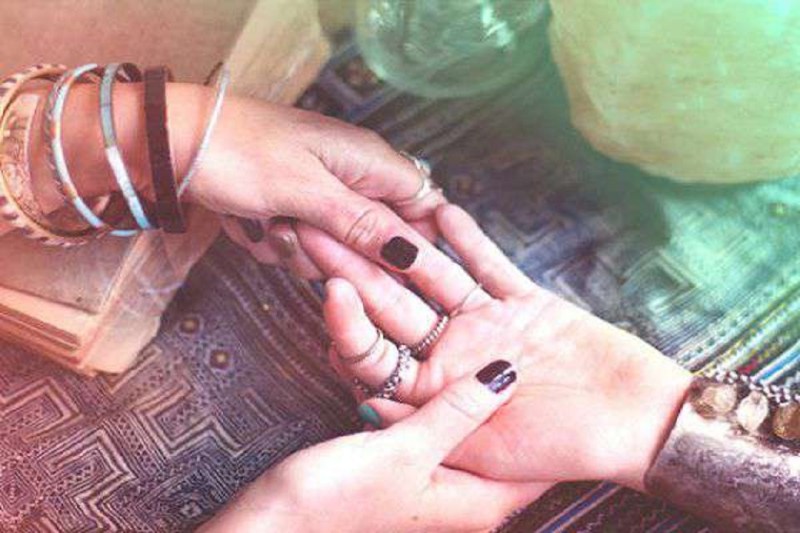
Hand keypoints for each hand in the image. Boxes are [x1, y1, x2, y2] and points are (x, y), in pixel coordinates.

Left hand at [180, 87, 443, 277]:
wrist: (171, 145)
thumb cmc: (238, 153)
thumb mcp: (307, 192)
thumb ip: (364, 224)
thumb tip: (415, 252)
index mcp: (369, 161)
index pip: (425, 206)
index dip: (416, 242)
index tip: (391, 267)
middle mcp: (352, 178)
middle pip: (377, 238)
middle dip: (338, 251)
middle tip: (299, 232)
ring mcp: (320, 196)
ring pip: (336, 250)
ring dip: (300, 250)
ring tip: (269, 223)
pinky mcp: (292, 210)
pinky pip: (302, 247)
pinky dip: (275, 244)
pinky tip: (251, 224)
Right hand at [199, 364, 547, 532]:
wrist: (270, 525)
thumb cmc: (333, 501)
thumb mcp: (402, 452)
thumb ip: (456, 413)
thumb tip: (508, 375)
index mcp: (475, 503)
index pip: (536, 466)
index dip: (553, 422)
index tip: (572, 377)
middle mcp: (461, 493)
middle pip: (499, 435)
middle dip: (506, 390)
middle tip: (528, 342)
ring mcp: (432, 478)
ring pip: (462, 420)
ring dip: (466, 381)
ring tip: (488, 337)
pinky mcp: (403, 462)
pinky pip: (433, 416)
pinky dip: (435, 387)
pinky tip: (435, 355)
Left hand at [296, 204, 691, 490]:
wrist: (634, 423)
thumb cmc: (561, 448)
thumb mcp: (481, 452)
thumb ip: (427, 420)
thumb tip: (363, 399)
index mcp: (434, 392)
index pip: (374, 353)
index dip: (345, 321)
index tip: (322, 288)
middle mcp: (453, 354)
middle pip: (391, 305)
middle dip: (352, 266)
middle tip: (315, 228)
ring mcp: (487, 325)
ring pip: (433, 276)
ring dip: (399, 241)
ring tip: (365, 206)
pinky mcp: (524, 303)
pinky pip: (490, 264)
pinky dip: (468, 238)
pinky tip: (440, 209)